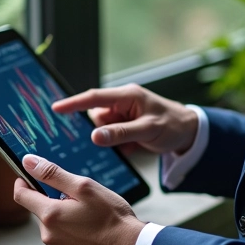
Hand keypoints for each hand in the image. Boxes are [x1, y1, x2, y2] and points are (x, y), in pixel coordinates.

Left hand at [13, 155, 145, 244]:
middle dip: (54, 201)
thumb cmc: (111, 216)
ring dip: (64, 218)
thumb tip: (28, 161)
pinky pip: (63, 241)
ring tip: (89, 215)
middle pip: (41, 211)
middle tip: (79, 197)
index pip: (21, 196)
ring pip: (53, 226)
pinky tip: (91, 231)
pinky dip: (72, 233)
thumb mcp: (84, 187)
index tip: (26, 176)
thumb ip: (53, 174)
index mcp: (50, 215)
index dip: (23, 182)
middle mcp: (49, 236)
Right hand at [52, 83, 197, 156]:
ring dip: (111, 140)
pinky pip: (111, 136)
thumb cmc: (172, 125)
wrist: (190, 132)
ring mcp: (124, 115)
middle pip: (97, 116)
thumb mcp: (148, 130)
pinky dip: (118, 144)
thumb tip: (94, 136)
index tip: (55, 108)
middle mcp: (123, 102)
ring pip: (103, 129)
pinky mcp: (126, 127)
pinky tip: (132, 148)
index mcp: (127, 96)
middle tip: (117, 140)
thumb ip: (121, 133)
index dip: (74, 103)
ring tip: (131, 145)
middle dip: (100, 130)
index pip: (94, 97)